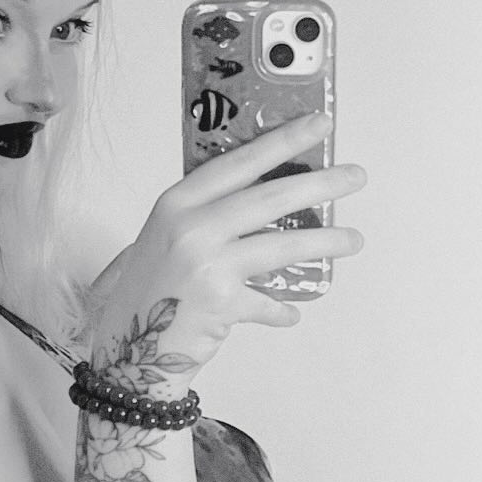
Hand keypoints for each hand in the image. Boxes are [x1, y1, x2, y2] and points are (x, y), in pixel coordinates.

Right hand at [87, 112, 365, 385]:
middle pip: (270, 197)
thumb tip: (263, 200)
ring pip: (282, 246)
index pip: (239, 161)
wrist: (126, 355)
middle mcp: (191, 227)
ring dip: (325, 242)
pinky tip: (290, 314)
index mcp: (176, 203)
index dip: (282, 142)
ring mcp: (207, 265)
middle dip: (321, 184)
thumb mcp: (164, 240)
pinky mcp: (222, 303)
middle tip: (356, 177)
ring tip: (354, 240)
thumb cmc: (146, 294)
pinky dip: (281, 311)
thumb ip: (203, 218)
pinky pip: (268, 303)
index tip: (319, 125)